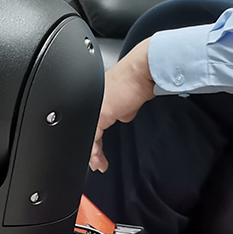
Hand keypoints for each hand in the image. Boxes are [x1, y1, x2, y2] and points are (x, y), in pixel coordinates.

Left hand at [90, 38, 154, 172]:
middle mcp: (93, 101)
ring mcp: (95, 107)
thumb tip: (124, 115)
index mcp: (98, 96)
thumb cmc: (141, 77)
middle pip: (86, 129)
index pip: (91, 120)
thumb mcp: (129, 97)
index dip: (93, 136)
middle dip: (90, 148)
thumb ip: (122, 108)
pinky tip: (97, 159)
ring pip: (88, 134)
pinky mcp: (101, 113)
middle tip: (94, 161)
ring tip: (97, 163)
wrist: (145, 69)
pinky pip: (93, 137)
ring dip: (93, 152)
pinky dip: (95, 151)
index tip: (95, 149)